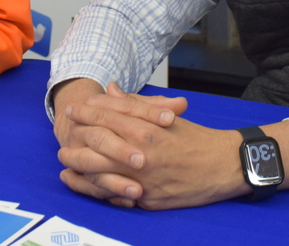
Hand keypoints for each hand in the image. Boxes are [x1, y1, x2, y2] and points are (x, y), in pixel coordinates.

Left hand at [60, 85, 288, 208]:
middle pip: (97, 144)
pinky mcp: (146, 199)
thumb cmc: (196, 139)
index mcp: (147, 130)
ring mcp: (143, 179)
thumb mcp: (166, 116)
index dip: (88, 111)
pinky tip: (80, 182)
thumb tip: (111, 89)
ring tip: (64, 159)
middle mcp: (141, 155)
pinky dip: (94, 188)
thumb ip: (135, 104)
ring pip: (99, 172)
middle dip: (77, 136)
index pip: (108, 117)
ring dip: (78, 164)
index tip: (74, 108)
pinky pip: (114, 194)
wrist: (224, 166)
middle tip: (65, 131)